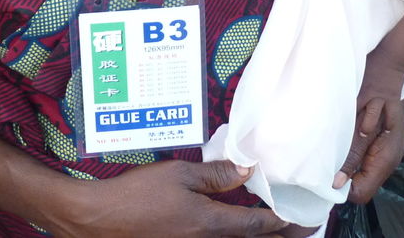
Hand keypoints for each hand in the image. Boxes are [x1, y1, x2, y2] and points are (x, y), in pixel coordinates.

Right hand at [53, 159, 286, 237]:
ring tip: (276, 229)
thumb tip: (249, 171)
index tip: (304, 217)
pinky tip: (237, 229)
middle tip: (303, 226)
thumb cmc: (137, 195)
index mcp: (212, 225)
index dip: (285, 222)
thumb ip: (217, 174)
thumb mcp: (179, 174)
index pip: (260, 226)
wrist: (99, 221)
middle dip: (281, 236)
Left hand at [334, 97, 403, 204]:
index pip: (362, 192)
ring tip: (335, 147)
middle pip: (363, 185)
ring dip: (347, 164)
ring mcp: (388, 151)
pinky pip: (366, 160)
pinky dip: (352, 154)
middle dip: (344, 177)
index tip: (326, 174)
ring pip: (363, 173)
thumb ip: (352, 152)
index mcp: (387, 157)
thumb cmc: (373, 88)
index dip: (343, 187)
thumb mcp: (358, 118)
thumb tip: (337, 182)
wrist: (389, 67)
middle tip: (326, 159)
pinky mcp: (384, 143)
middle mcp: (390, 159)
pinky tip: (346, 139)